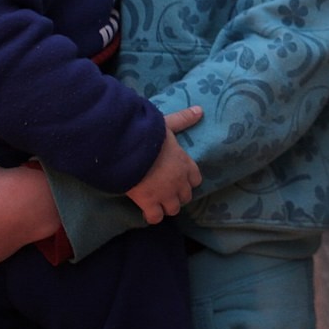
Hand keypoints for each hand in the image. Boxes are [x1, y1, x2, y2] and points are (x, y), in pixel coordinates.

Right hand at [125, 107, 204, 223]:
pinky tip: (146, 210)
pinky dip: (152, 216)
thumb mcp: (167, 124)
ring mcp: (165, 194)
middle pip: (186, 197)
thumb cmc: (148, 135)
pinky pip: (155, 217)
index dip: (188, 180)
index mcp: (185, 163)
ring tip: (157, 201)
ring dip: (166, 206)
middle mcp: (178, 181)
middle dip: (178, 195)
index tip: (180, 178)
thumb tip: (200, 110)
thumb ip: (183, 119)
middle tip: (166, 191)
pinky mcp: (149, 203)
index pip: (196, 179)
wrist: (128, 149)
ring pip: (173, 209)